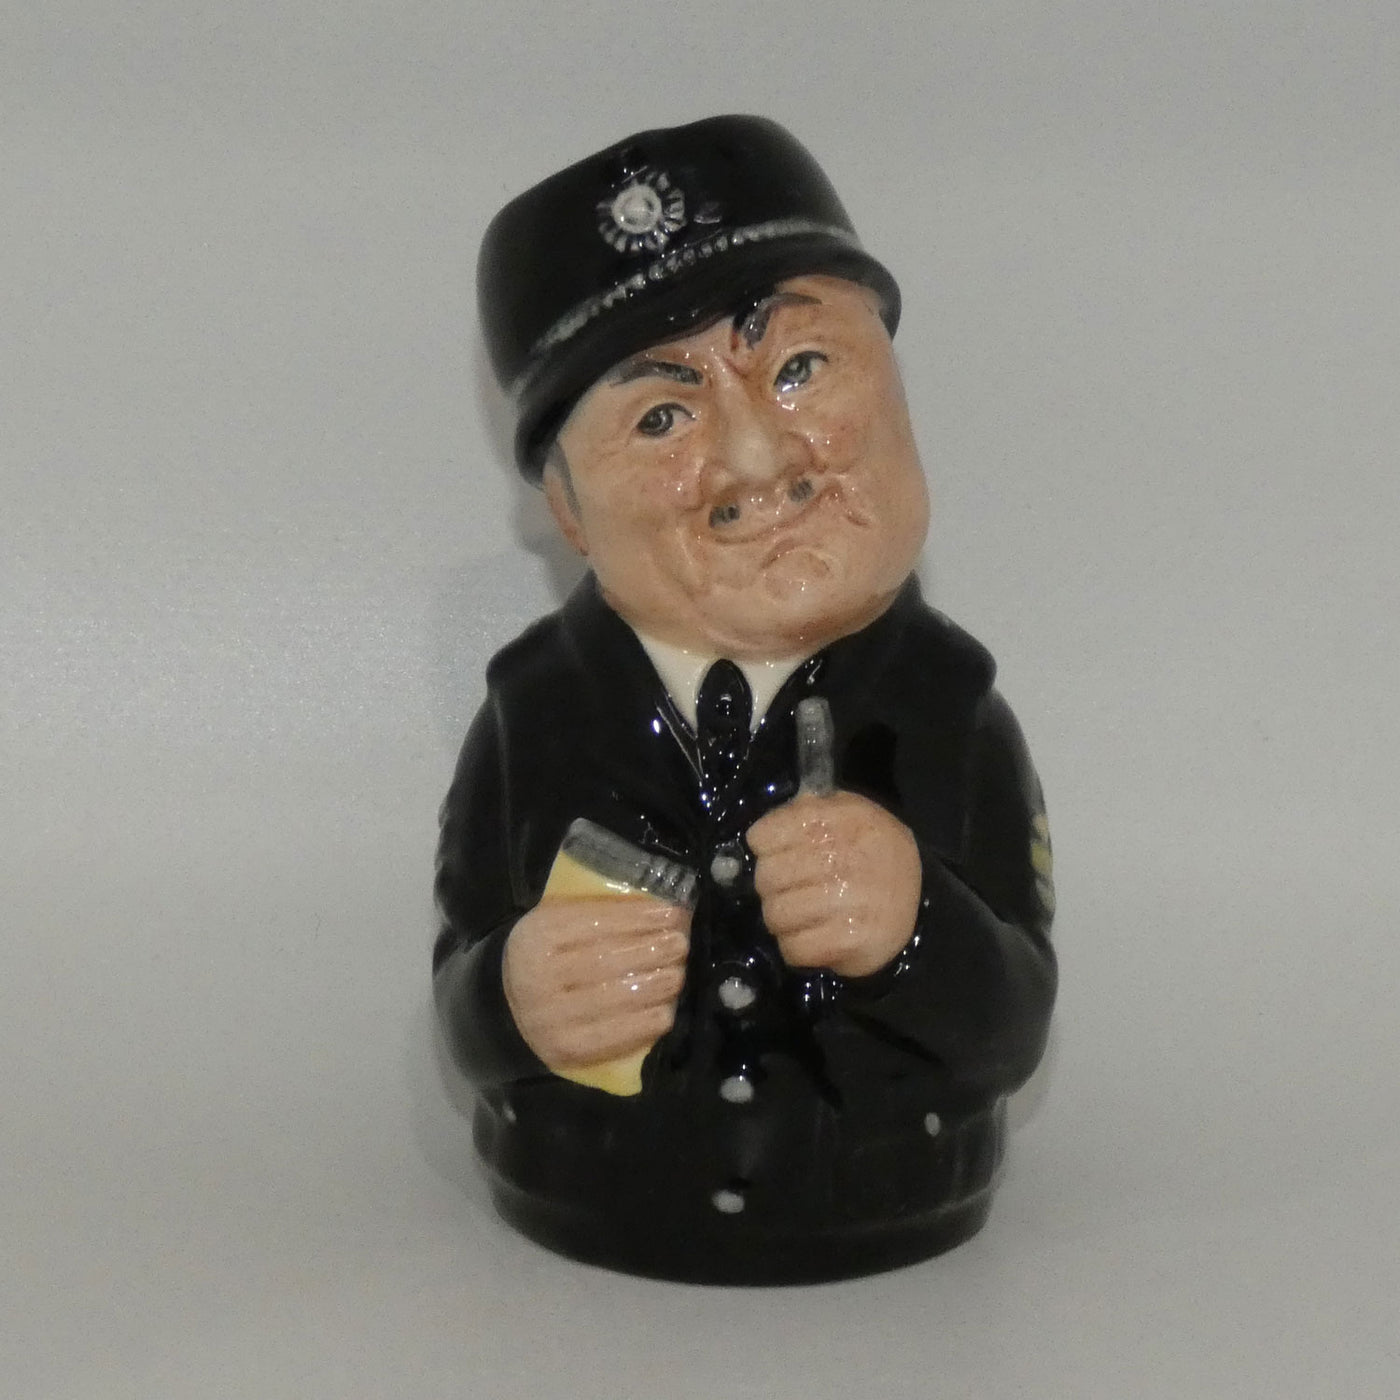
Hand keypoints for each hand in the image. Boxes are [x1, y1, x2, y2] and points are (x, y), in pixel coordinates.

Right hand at [502, 897, 688, 1073]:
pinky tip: (665, 1013)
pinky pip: (612, 1036)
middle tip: (680, 944)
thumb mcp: (559, 924)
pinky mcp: (564, 1050)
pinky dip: (644, 1024)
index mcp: (538, 936)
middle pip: (606, 961)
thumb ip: (600, 914)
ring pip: (613, 998)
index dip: (638, 918)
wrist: (508, 1007)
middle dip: (651, 951)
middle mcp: (537, 977)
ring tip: (678, 974)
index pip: (594, 922)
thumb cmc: (549, 956)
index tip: (671, 914)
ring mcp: (549, 1018)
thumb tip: (660, 910)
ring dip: (655, 986)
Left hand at [748, 791, 920, 978]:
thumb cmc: (869, 851)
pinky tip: (812, 938)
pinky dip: (796, 947)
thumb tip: (761, 832)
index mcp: (834, 820)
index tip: (777, 856)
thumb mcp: (845, 812)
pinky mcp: (850, 939)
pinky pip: (794, 948)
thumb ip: (805, 810)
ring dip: (782, 920)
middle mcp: (841, 857)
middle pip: (766, 879)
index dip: (764, 849)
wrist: (918, 896)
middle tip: (789, 891)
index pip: (764, 836)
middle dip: (772, 888)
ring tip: (800, 916)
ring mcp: (847, 900)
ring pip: (775, 915)